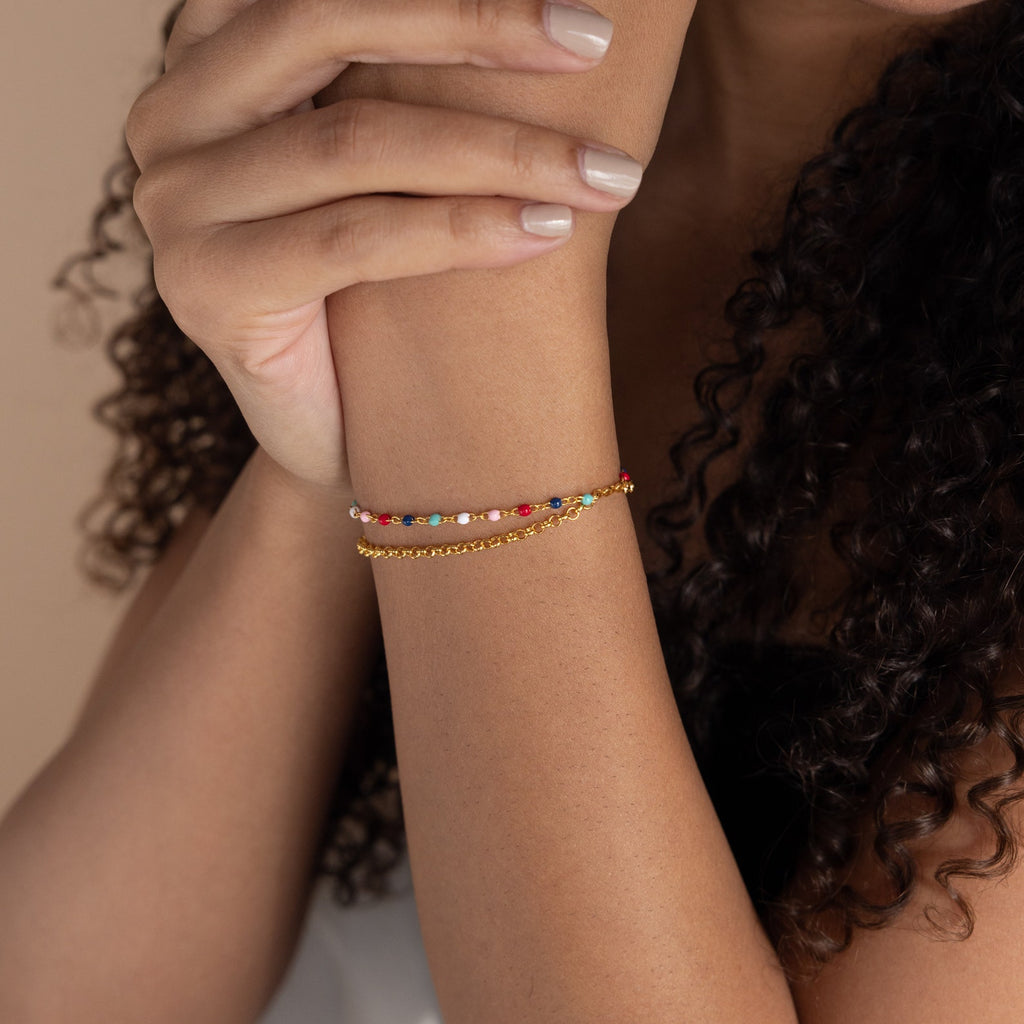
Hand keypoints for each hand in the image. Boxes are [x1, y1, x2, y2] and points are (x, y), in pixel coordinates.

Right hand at [124, 0, 641, 495]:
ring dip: (498, 151)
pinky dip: (460, 231)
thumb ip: (400, 89)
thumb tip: (539, 18)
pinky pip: (353, 238)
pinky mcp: (203, 286)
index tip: (567, 8)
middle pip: (324, 28)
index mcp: (209, 59)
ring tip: (604, 174)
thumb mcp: (384, 169)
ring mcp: (175, 203)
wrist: (338, 430)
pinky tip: (546, 232)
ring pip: (354, 143)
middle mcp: (172, 115)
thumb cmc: (374, 295)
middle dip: (473, 27)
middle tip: (593, 41)